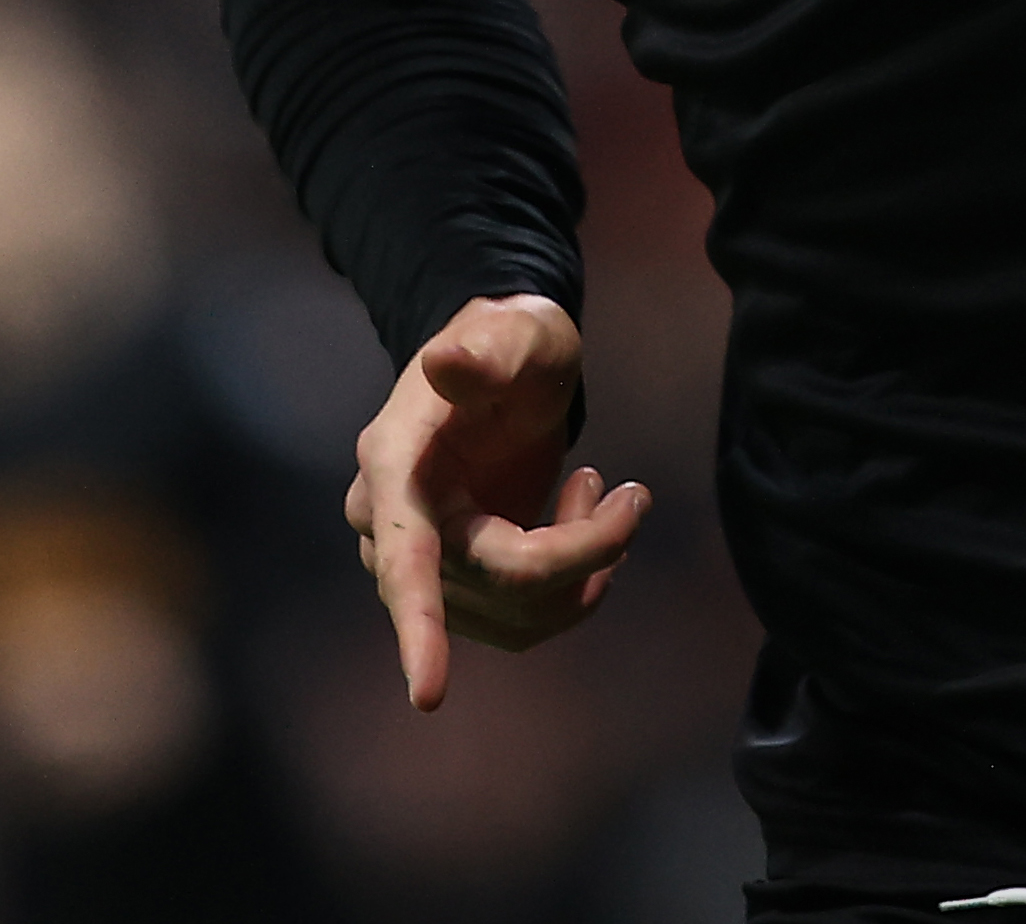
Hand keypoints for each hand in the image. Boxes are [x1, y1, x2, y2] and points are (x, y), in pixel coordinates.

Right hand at [344, 293, 649, 708]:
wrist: (505, 367)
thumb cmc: (513, 339)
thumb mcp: (517, 329)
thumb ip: (487, 349)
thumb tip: (444, 362)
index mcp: (394, 462)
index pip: (406, 557)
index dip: (417, 626)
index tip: (429, 696)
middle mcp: (390, 523)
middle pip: (498, 581)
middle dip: (583, 551)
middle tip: (635, 493)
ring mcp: (420, 563)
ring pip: (518, 613)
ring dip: (585, 567)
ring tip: (607, 495)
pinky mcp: (455, 587)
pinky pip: (525, 621)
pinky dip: (577, 584)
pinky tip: (589, 522)